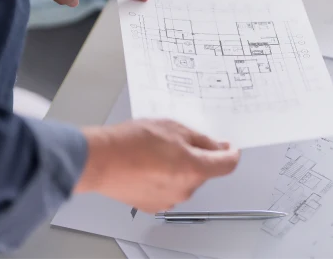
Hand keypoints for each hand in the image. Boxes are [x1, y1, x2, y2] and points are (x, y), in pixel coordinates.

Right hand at [75, 120, 239, 211]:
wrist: (101, 160)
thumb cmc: (132, 142)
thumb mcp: (173, 127)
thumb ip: (200, 139)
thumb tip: (217, 146)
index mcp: (195, 169)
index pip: (227, 165)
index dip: (231, 153)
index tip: (229, 148)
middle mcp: (185, 189)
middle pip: (203, 171)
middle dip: (196, 156)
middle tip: (176, 140)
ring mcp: (169, 199)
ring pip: (184, 180)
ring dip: (178, 167)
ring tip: (155, 152)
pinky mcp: (153, 205)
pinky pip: (168, 189)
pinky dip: (163, 178)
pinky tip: (147, 165)